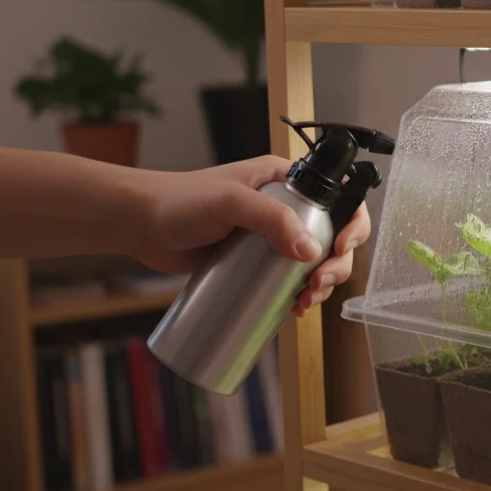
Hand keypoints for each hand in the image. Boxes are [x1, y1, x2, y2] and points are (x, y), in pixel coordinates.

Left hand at [129, 156, 370, 316]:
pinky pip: (290, 280)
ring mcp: (271, 237)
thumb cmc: (179, 201)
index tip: (340, 249)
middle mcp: (285, 208)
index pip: (338, 199)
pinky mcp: (256, 263)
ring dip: (322, 285)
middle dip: (336, 266)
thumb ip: (271, 219)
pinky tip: (296, 309)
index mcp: (286, 181)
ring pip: (315, 263)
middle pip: (333, 238)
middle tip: (317, 285)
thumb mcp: (230, 201)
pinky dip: (300, 296)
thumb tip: (310, 253)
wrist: (138, 224)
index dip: (352, 226)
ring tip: (304, 302)